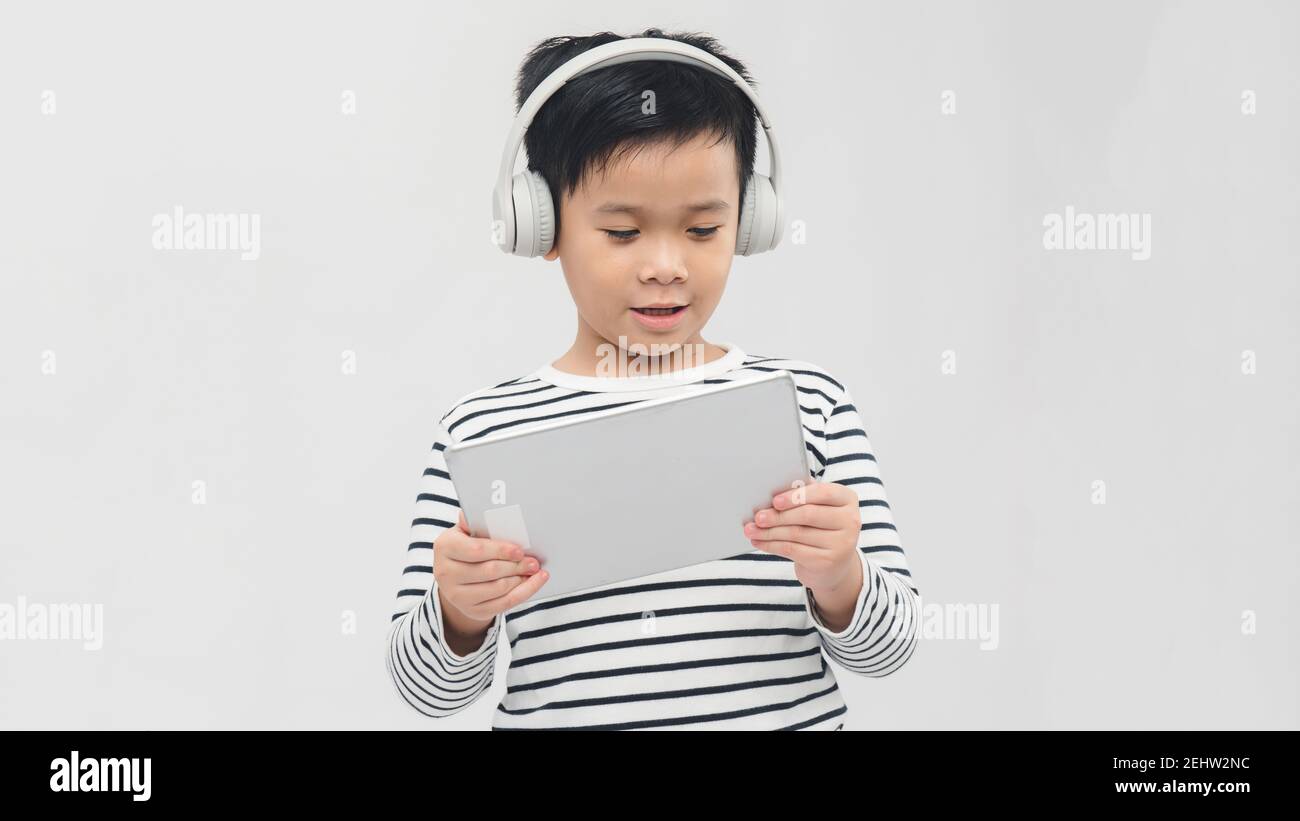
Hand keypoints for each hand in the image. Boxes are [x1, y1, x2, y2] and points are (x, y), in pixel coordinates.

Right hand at [435, 510, 548, 629]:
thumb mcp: (465, 531)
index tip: (519, 550)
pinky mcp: (473, 610)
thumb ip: (475, 521)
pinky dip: (524, 592)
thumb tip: (486, 508)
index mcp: (444, 546)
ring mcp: (457, 596)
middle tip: (534, 561)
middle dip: (516, 565)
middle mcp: (445, 573)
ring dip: (520, 578)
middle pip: (489, 571)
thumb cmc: (466, 548)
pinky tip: (535, 582)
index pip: (475, 549)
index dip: (500, 550)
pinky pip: (504, 604)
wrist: (455, 579)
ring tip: (534, 569)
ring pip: (498, 588)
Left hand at [742, 481, 863, 624]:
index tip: (775, 500)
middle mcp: (850, 521)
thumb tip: (774, 490)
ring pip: (796, 533)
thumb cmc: (821, 528)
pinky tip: (759, 541)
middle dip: (778, 516)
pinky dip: (772, 545)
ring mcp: (841, 543)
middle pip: (807, 515)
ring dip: (769, 531)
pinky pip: (792, 550)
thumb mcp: (819, 508)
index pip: (823, 493)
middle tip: (758, 517)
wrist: (834, 565)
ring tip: (751, 529)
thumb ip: (804, 495)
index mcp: (847, 499)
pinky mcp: (827, 561)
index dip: (796, 496)